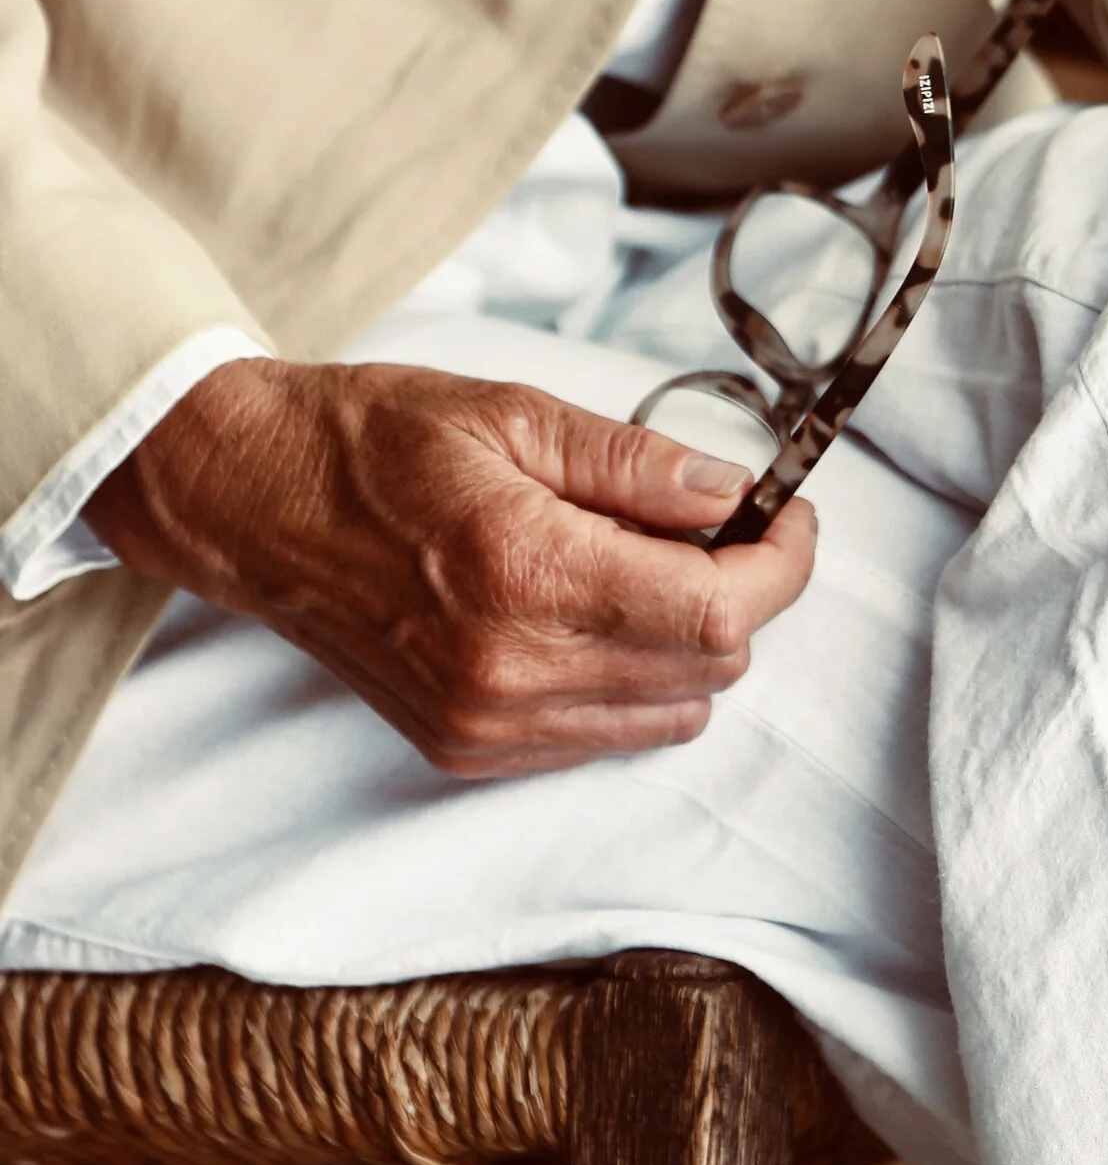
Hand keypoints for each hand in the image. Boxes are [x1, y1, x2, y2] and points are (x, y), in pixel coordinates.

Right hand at [86, 356, 815, 777]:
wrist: (259, 506)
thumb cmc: (378, 442)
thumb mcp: (515, 414)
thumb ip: (636, 463)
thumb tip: (734, 493)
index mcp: (527, 573)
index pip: (718, 612)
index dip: (783, 565)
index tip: (792, 515)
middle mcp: (510, 670)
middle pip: (708, 670)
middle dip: (742, 594)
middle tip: (721, 524)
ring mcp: (486, 723)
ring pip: (668, 714)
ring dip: (691, 644)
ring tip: (648, 563)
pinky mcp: (466, 750)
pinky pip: (603, 735)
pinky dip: (632, 679)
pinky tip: (596, 609)